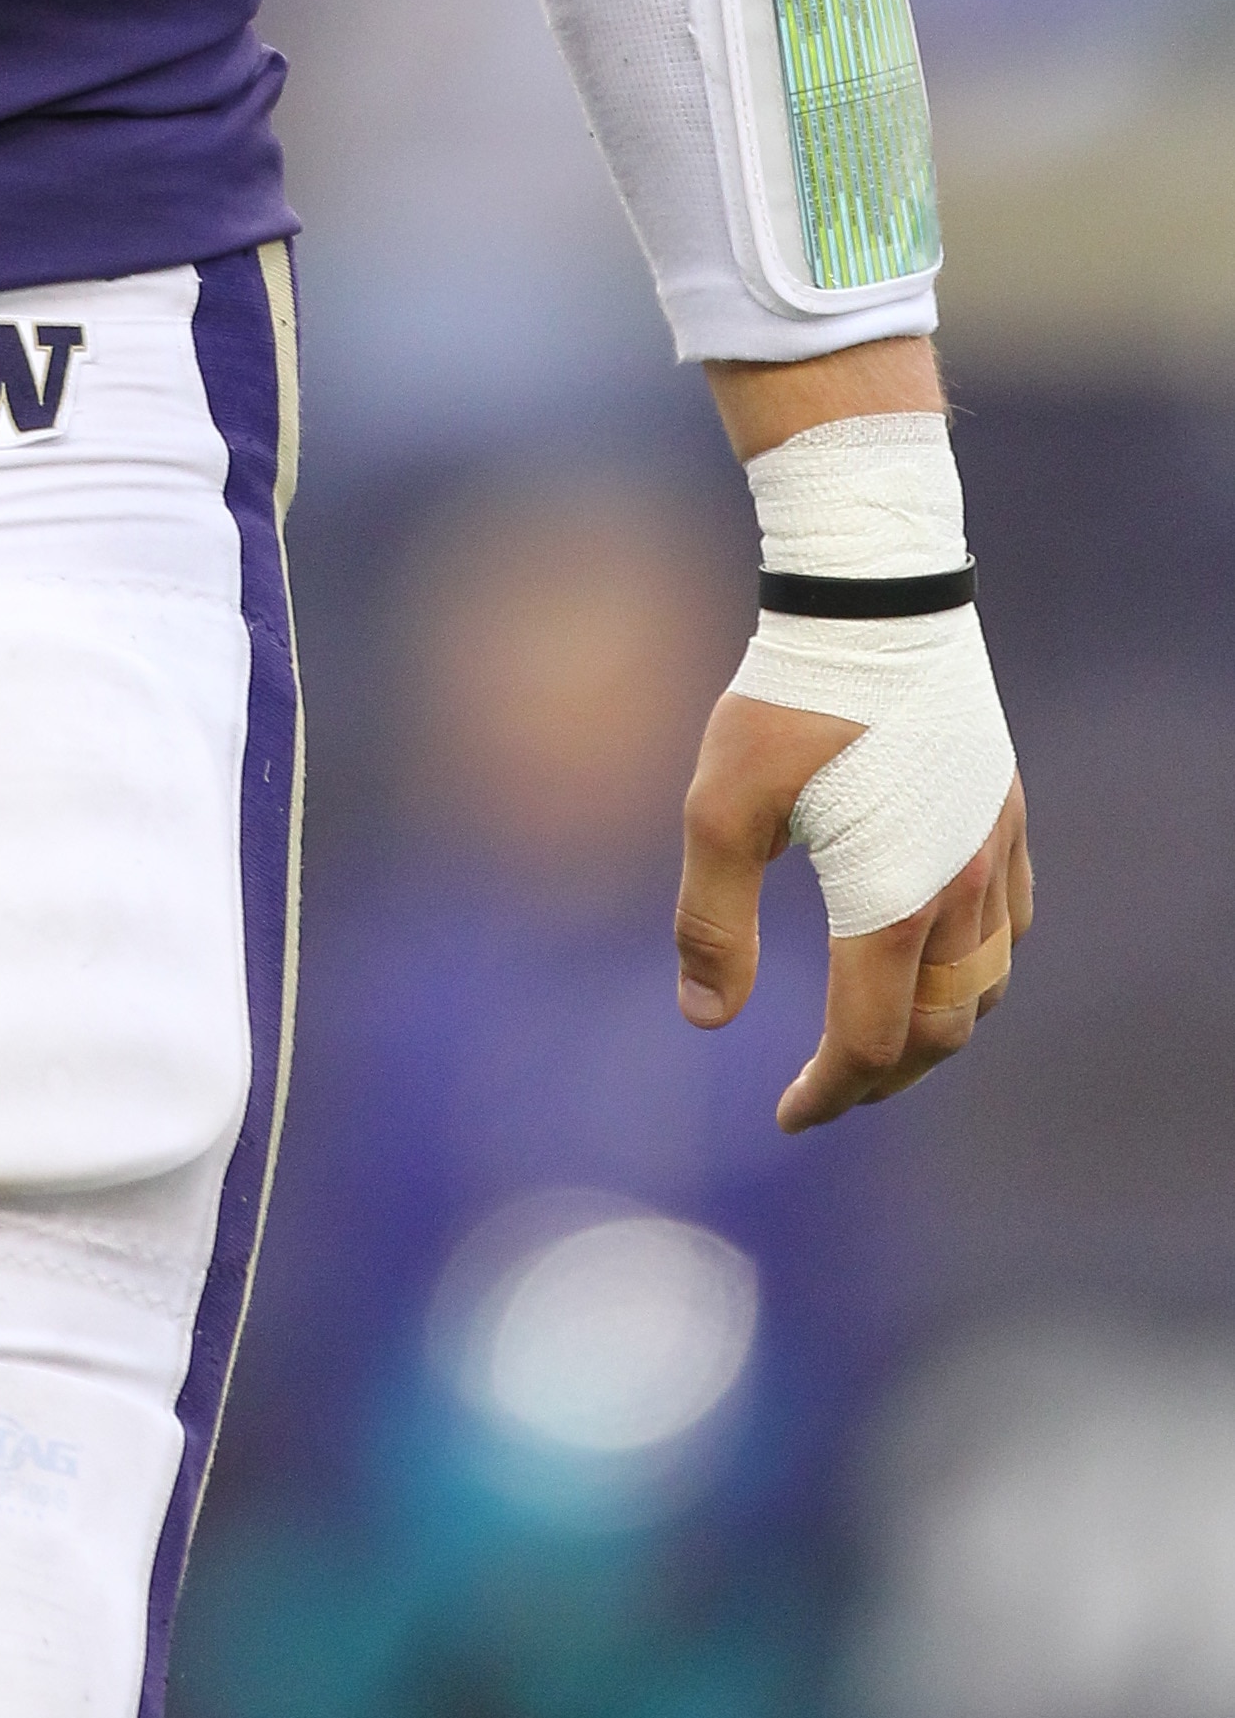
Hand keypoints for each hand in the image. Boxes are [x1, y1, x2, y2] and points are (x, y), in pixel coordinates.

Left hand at [674, 691, 1028, 1130]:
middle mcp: (964, 891)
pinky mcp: (1007, 816)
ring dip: (934, 1030)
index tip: (788, 1116)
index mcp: (896, 903)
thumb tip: (705, 1018)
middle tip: (828, 1092)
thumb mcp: (721, 805)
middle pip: (940, 1033)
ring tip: (878, 1040)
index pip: (871, 1042)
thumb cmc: (789, 701)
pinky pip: (1012, 926)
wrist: (876, 601)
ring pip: (985, 987)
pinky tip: (936, 957)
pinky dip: (976, 969)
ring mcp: (996, 853)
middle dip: (882, 1077)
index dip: (829, 1092)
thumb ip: (710, 918)